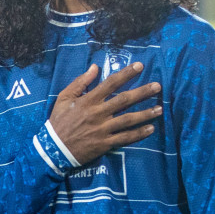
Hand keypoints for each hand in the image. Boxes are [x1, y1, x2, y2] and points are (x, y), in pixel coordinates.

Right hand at [46, 62, 161, 163]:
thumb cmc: (59, 120)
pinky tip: (151, 129)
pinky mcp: (105, 143)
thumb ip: (80, 82)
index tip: (140, 66)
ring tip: (160, 109)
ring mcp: (103, 129)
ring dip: (145, 114)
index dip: (126, 74)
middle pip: (124, 100)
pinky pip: (125, 138)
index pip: (111, 83)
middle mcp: (98, 113)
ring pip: (128, 119)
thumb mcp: (64, 97)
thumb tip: (95, 67)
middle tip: (158, 86)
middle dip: (142, 92)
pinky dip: (139, 134)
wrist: (54, 148)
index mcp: (89, 100)